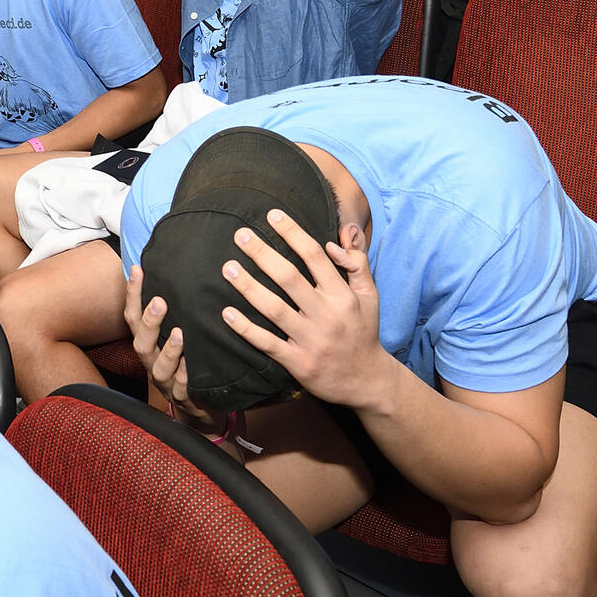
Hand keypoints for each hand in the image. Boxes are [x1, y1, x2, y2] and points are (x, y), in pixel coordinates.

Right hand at [124, 265, 222, 431]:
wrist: (200, 407)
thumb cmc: (186, 363)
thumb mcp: (176, 335)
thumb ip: (174, 310)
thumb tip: (174, 270)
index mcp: (149, 343)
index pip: (134, 317)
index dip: (133, 294)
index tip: (138, 269)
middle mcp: (152, 361)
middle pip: (142, 342)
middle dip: (150, 322)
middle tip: (160, 301)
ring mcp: (167, 381)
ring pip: (160, 368)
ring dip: (169, 351)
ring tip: (180, 334)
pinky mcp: (184, 399)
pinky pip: (182, 391)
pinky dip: (185, 378)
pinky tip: (191, 367)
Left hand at [220, 211, 387, 410]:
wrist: (366, 381)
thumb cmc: (364, 331)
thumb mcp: (370, 295)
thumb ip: (357, 261)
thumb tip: (343, 230)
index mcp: (343, 295)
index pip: (315, 257)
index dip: (293, 233)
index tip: (272, 215)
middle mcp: (326, 315)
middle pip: (289, 278)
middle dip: (262, 253)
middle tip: (239, 234)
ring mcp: (311, 340)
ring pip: (274, 309)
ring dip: (248, 287)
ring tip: (227, 267)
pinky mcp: (298, 363)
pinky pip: (267, 343)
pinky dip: (246, 329)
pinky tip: (226, 313)